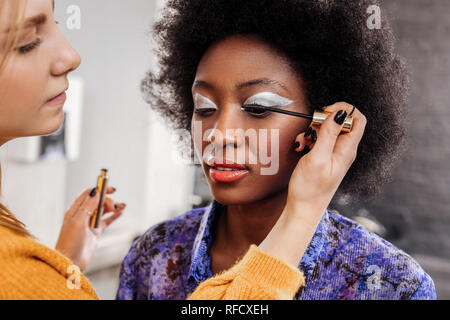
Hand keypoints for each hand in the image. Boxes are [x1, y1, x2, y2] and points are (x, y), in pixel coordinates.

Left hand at [55, 186, 125, 270]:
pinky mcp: (95, 232)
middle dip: (108, 201)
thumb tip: (96, 192)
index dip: (100, 189)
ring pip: (103, 210)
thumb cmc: (70, 243)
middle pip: (98, 201)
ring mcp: (90, 223)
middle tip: (114, 206)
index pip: (89, 194)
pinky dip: (114, 216)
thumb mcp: (78, 221)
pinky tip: (120, 212)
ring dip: (112, 206)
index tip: (111, 189)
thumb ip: (88, 206)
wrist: (71, 261)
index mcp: (76, 210)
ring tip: (121, 206)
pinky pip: (107, 220)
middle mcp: (83, 215)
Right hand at [289, 102, 366, 216]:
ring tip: (304, 142)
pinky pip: (319, 140)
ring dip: (313, 130)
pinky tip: (302, 147)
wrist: (303, 208)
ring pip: (327, 130)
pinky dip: (309, 139)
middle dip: (322, 120)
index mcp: (347, 150)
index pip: (357, 119)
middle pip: (341, 122)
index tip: (325, 112)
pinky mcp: (324, 157)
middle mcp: (344, 150)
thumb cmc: (310, 188)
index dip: (344, 110)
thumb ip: (328, 134)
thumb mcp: (318, 158)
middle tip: (311, 130)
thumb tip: (340, 114)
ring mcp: (334, 153)